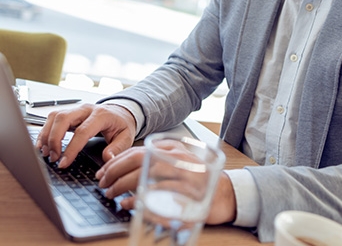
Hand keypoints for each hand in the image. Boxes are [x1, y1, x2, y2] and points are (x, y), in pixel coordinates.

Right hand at [36, 103, 136, 167]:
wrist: (120, 112)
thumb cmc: (121, 124)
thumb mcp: (126, 137)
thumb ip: (117, 148)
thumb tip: (107, 159)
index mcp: (102, 115)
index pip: (82, 131)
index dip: (71, 148)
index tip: (63, 163)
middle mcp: (87, 109)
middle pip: (64, 118)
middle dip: (54, 139)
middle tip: (54, 157)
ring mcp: (77, 109)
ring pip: (55, 116)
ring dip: (47, 135)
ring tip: (46, 153)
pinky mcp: (70, 113)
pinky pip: (53, 118)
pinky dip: (45, 131)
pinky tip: (44, 145)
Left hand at [97, 144, 236, 224]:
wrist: (226, 194)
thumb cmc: (197, 181)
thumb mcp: (175, 164)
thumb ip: (154, 162)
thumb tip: (123, 169)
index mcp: (172, 148)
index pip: (137, 151)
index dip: (116, 162)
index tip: (102, 173)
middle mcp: (177, 157)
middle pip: (138, 160)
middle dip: (115, 172)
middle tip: (103, 184)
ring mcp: (183, 174)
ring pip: (146, 175)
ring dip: (124, 186)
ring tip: (111, 194)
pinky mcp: (188, 193)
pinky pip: (159, 195)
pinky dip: (141, 199)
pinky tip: (129, 203)